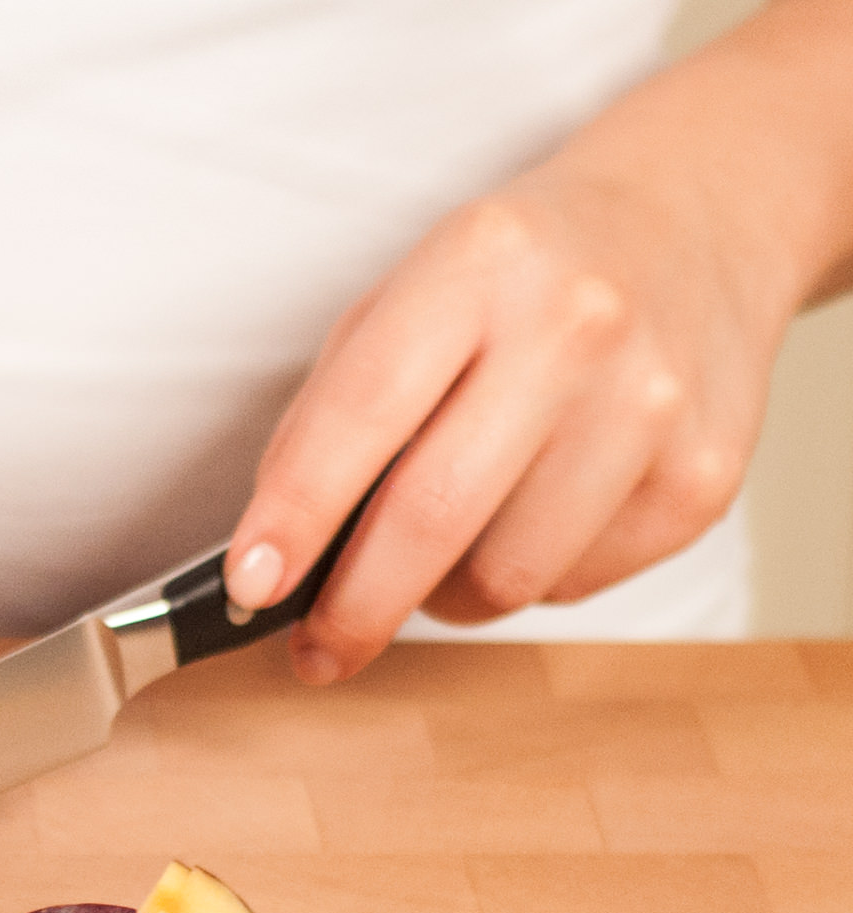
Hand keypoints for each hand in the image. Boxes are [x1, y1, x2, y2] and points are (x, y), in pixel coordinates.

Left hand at [216, 0, 852, 687]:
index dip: (295, 516)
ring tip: (436, 553)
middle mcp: (575, 326)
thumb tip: (269, 556)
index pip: (363, 413)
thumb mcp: (405, 297)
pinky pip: (573, 585)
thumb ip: (331, 416)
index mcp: (478, 262)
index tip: (249, 586)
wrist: (693, 223)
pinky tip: (533, 516)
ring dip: (444, 596)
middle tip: (317, 649)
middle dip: (355, 608)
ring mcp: (651, 404)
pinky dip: (528, 577)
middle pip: (434, 519)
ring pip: (505, 577)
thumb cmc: (517, 280)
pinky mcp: (703, 478)